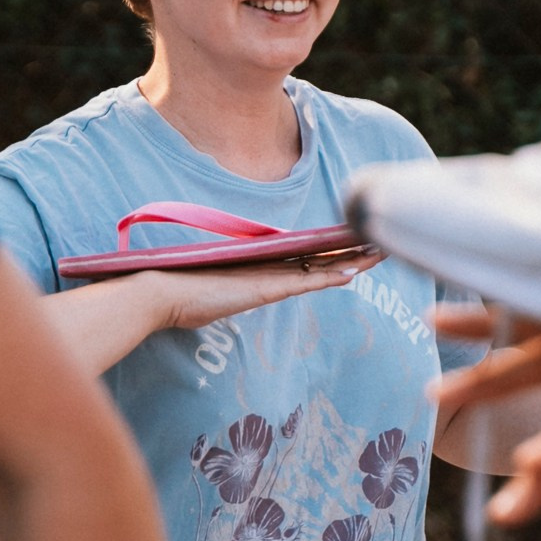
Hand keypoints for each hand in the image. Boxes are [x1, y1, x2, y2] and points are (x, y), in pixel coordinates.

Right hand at [150, 251, 378, 333]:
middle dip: (351, 250)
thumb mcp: (211, 298)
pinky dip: (328, 277)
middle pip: (318, 257)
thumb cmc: (178, 298)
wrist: (160, 294)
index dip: (330, 254)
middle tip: (380, 242)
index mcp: (257, 268)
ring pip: (318, 265)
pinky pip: (304, 282)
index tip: (354, 249)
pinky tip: (352, 273)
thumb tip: (221, 298)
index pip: (303, 260)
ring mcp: (265, 275)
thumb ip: (225, 295)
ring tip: (379, 251)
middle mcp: (266, 266)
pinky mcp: (262, 287)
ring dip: (351, 259)